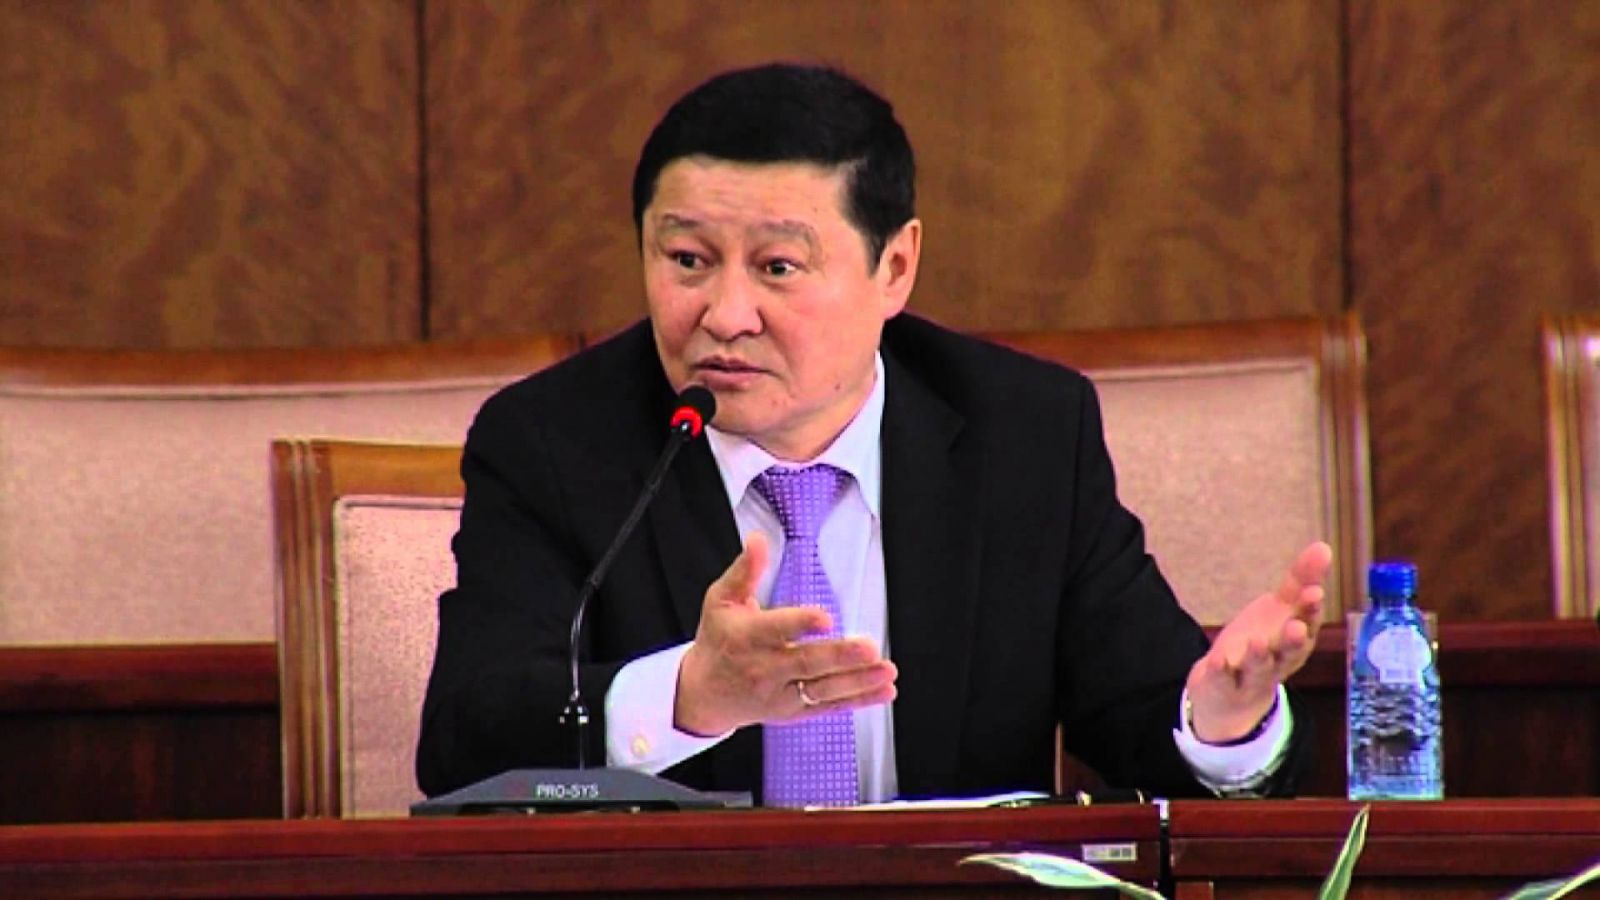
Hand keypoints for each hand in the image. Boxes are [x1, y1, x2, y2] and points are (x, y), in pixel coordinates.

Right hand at [674, 532, 897, 735]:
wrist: (703, 695)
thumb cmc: (718, 640)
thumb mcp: (721, 600)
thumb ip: (744, 571)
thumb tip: (758, 540)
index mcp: (747, 637)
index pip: (775, 630)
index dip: (800, 624)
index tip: (825, 618)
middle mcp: (764, 668)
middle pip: (806, 662)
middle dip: (840, 656)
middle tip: (868, 647)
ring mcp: (780, 694)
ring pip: (822, 689)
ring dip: (858, 681)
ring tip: (886, 671)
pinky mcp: (793, 711)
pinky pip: (828, 707)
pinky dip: (858, 700)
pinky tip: (884, 691)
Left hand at [1185, 541, 1332, 742]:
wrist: (1230, 695)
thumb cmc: (1264, 644)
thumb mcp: (1280, 610)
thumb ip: (1300, 580)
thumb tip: (1323, 546)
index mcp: (1295, 641)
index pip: (1307, 624)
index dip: (1310, 610)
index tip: (1313, 592)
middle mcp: (1278, 661)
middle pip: (1288, 652)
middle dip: (1293, 640)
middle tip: (1297, 627)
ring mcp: (1250, 676)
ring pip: (1258, 668)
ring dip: (1259, 657)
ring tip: (1258, 642)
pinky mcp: (1223, 686)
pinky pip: (1223, 680)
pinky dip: (1221, 672)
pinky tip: (1218, 661)